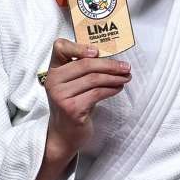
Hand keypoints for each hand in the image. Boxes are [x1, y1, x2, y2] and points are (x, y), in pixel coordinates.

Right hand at [42, 38, 130, 162]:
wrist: (64, 133)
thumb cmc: (72, 103)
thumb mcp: (72, 84)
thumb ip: (82, 70)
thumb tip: (113, 58)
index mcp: (53, 70)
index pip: (60, 48)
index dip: (79, 46)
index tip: (97, 51)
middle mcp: (53, 81)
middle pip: (85, 64)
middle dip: (110, 65)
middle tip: (126, 67)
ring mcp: (61, 95)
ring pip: (94, 79)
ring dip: (114, 77)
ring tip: (126, 77)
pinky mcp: (72, 108)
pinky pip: (97, 93)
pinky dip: (112, 89)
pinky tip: (119, 88)